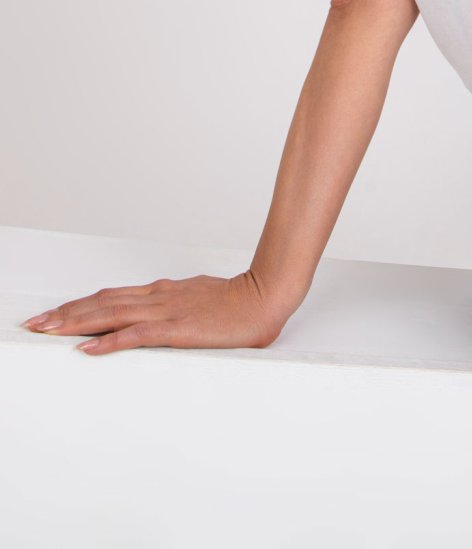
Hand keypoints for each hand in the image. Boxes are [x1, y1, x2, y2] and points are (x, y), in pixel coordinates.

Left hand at [20, 270, 288, 355]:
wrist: (266, 296)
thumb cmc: (238, 302)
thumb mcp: (199, 300)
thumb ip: (175, 306)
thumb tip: (155, 315)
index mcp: (163, 292)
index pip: (110, 297)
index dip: (78, 306)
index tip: (51, 315)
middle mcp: (157, 297)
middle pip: (101, 303)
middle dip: (64, 314)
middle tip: (34, 324)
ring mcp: (165, 311)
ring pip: (110, 314)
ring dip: (74, 323)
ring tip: (47, 331)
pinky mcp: (176, 328)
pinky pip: (135, 335)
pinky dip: (108, 342)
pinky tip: (88, 350)